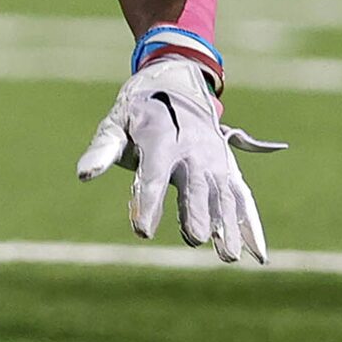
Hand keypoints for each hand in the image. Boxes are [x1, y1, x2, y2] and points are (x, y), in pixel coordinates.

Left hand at [76, 55, 284, 262]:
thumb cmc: (138, 114)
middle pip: (195, 185)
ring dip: (227, 225)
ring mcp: (215, 160)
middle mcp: (193, 149)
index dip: (147, 202)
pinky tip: (258, 254)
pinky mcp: (229, 170)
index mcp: (160, 136)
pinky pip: (243, 198)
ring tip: (227, 256)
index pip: (153, 173)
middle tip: (194, 238)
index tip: (142, 231)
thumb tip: (83, 175)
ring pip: (223, 195)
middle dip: (195, 212)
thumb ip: (102, 150)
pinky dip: (251, 225)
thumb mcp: (115, 125)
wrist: (178, 85)